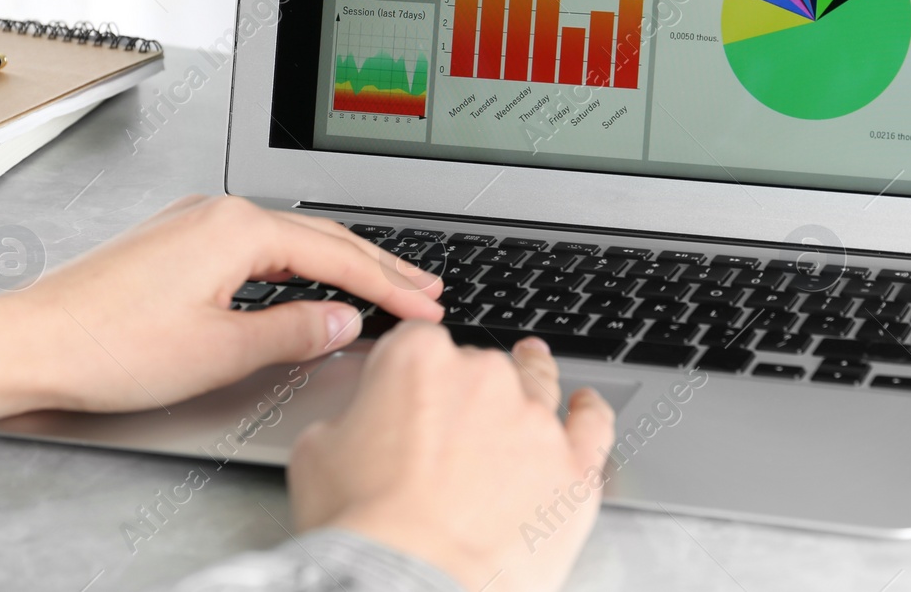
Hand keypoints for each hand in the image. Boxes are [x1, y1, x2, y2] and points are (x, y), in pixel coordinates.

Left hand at [0, 195, 443, 419]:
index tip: (425, 308)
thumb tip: (344, 321)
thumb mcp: (219, 351)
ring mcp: (194, 223)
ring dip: (341, 264)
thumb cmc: (107, 347)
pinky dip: (299, 264)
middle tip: (425, 289)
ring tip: (384, 284)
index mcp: (238, 228)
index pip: (338, 256)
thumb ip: (293, 333)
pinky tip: (310, 281)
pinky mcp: (176, 243)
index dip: (389, 287)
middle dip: (379, 266)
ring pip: (290, 239)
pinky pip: (258, 245)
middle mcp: (219, 212)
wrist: (29, 344)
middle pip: (322, 237)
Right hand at [289, 323, 615, 591]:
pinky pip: (594, 424)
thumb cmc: (362, 526)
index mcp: (418, 360)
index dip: (413, 369)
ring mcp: (534, 420)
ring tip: (533, 377)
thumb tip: (360, 421)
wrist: (410, 584)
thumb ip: (349, 417)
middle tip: (453, 428)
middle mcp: (483, 377)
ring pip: (538, 384)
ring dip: (533, 382)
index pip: (419, 342)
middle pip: (480, 366)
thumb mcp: (317, 452)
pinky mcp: (573, 466)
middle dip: (467, 391)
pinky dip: (590, 412)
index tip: (411, 389)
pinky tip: (586, 406)